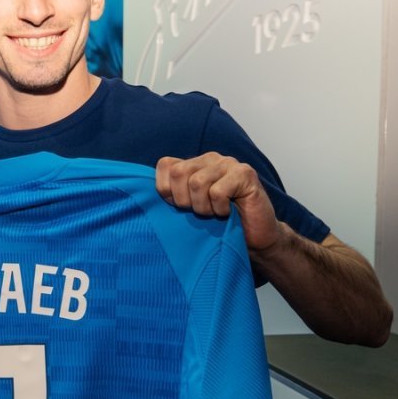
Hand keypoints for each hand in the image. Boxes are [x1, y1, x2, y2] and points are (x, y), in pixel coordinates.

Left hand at [155, 153, 281, 257]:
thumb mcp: (190, 210)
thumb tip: (143, 196)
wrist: (255, 239)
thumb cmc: (220, 226)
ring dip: (203, 207)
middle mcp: (211, 159)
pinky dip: (220, 209)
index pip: (165, 165)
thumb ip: (172, 196)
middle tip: (199, 213)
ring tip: (215, 214)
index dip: (166, 191)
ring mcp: (229, 164)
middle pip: (179, 172)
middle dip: (184, 201)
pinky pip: (218, 191)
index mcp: (195, 164)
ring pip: (197, 182)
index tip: (180, 207)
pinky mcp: (245, 174)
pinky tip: (229, 212)